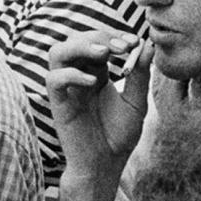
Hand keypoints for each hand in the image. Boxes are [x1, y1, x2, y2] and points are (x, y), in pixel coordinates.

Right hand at [45, 30, 152, 181]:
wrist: (106, 165)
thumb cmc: (118, 135)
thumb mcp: (136, 102)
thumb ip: (139, 75)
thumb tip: (147, 46)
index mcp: (96, 73)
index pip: (97, 41)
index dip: (114, 36)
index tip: (134, 42)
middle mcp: (78, 76)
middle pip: (75, 39)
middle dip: (99, 36)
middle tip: (122, 47)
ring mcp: (66, 89)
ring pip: (57, 52)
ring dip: (79, 46)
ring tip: (103, 53)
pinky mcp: (58, 103)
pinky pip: (54, 80)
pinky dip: (72, 74)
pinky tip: (94, 82)